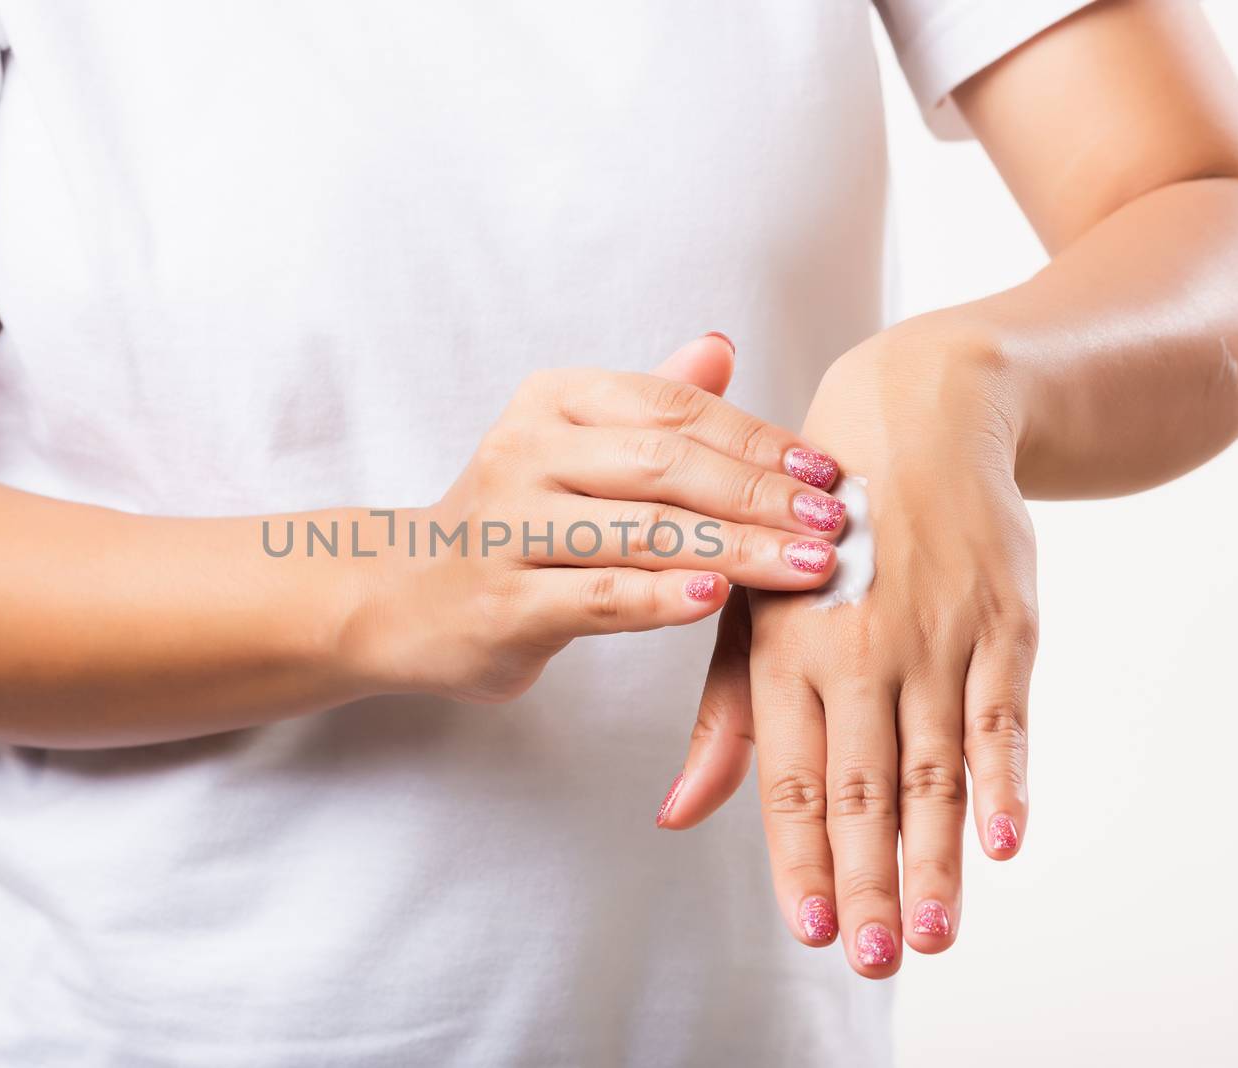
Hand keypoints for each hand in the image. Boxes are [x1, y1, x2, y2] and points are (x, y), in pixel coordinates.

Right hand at [349, 334, 849, 702]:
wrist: (404, 596)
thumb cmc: (514, 523)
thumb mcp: (572, 450)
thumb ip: (647, 404)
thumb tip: (720, 346)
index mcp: (552, 403)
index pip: (674, 409)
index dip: (758, 439)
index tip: (826, 472)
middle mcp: (524, 451)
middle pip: (664, 464)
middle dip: (760, 494)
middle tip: (833, 523)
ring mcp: (508, 526)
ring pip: (640, 530)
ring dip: (734, 548)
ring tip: (805, 567)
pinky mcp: (502, 601)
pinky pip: (597, 594)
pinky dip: (661, 596)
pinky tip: (717, 598)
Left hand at [658, 319, 1038, 977]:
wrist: (913, 419)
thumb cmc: (812, 530)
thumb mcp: (751, 609)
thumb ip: (723, 719)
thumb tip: (679, 811)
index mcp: (784, 648)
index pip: (791, 778)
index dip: (801, 858)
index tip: (808, 928)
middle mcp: (856, 648)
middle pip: (864, 789)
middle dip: (866, 882)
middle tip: (869, 958)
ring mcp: (934, 635)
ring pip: (933, 766)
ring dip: (934, 855)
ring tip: (930, 932)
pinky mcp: (1001, 621)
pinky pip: (1003, 713)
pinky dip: (1005, 778)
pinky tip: (1004, 841)